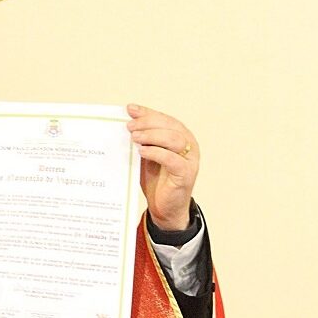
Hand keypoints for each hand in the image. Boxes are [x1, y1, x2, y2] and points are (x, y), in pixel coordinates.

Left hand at [126, 104, 198, 230]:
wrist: (164, 208)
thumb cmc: (156, 180)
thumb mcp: (147, 155)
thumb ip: (142, 139)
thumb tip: (127, 121)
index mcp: (180, 136)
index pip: (164, 119)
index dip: (148, 112)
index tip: (130, 109)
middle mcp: (189, 144)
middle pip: (170, 126)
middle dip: (148, 123)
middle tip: (129, 127)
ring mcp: (190, 159)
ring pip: (174, 139)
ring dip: (152, 136)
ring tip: (135, 138)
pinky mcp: (186, 174)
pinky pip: (173, 159)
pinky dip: (157, 153)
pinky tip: (142, 152)